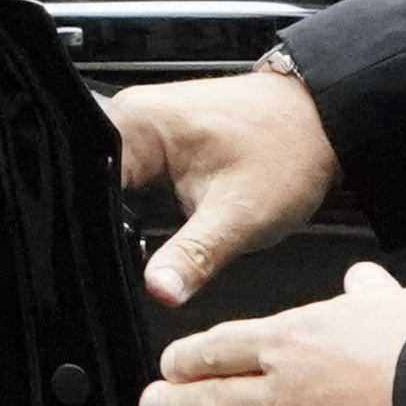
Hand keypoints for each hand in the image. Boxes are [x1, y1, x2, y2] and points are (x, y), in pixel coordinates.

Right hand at [105, 65, 338, 307]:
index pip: (81, 182)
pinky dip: (136, 205)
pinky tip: (152, 224)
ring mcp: (138, 123)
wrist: (324, 122)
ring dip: (119, 216)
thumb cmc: (289, 149)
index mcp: (134, 123)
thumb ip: (193, 257)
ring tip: (151, 235)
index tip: (106, 259)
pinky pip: (124, 176)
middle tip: (138, 253)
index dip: (89, 228)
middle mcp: (128, 115)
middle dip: (105, 225)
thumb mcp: (240, 216)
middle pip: (86, 183)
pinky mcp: (151, 137)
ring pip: (104, 183)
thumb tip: (158, 290)